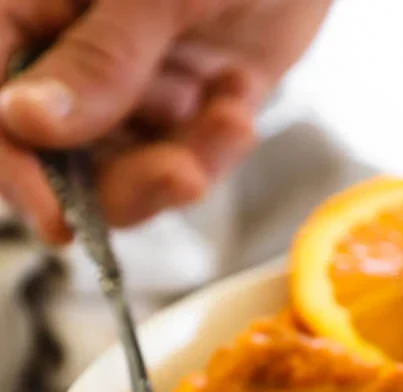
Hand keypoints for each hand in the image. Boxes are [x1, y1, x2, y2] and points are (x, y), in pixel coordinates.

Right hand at [0, 0, 332, 241]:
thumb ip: (100, 58)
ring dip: (183, 165)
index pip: (0, 104)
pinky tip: (239, 101)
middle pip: (67, 159)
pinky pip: (188, 160)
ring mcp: (135, 82)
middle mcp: (78, 52)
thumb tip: (26, 120)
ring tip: (232, 123)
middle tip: (182, 177)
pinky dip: (217, 149)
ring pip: (130, 171)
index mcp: (36, 7)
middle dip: (128, 184)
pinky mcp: (191, 103)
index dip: (18, 169)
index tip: (58, 220)